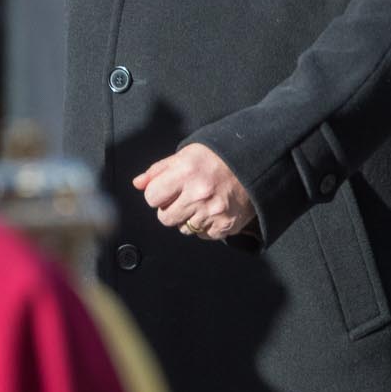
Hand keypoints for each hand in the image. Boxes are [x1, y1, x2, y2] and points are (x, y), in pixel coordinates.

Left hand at [136, 144, 254, 240]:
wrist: (252, 167)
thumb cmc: (214, 160)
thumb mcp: (184, 156)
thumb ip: (157, 171)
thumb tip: (137, 184)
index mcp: (185, 173)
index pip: (151, 197)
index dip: (156, 194)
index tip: (166, 190)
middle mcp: (199, 194)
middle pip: (165, 218)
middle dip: (170, 209)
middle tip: (183, 198)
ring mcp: (213, 212)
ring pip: (183, 229)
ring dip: (187, 218)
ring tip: (199, 203)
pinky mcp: (226, 226)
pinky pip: (203, 235)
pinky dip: (205, 226)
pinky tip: (211, 211)